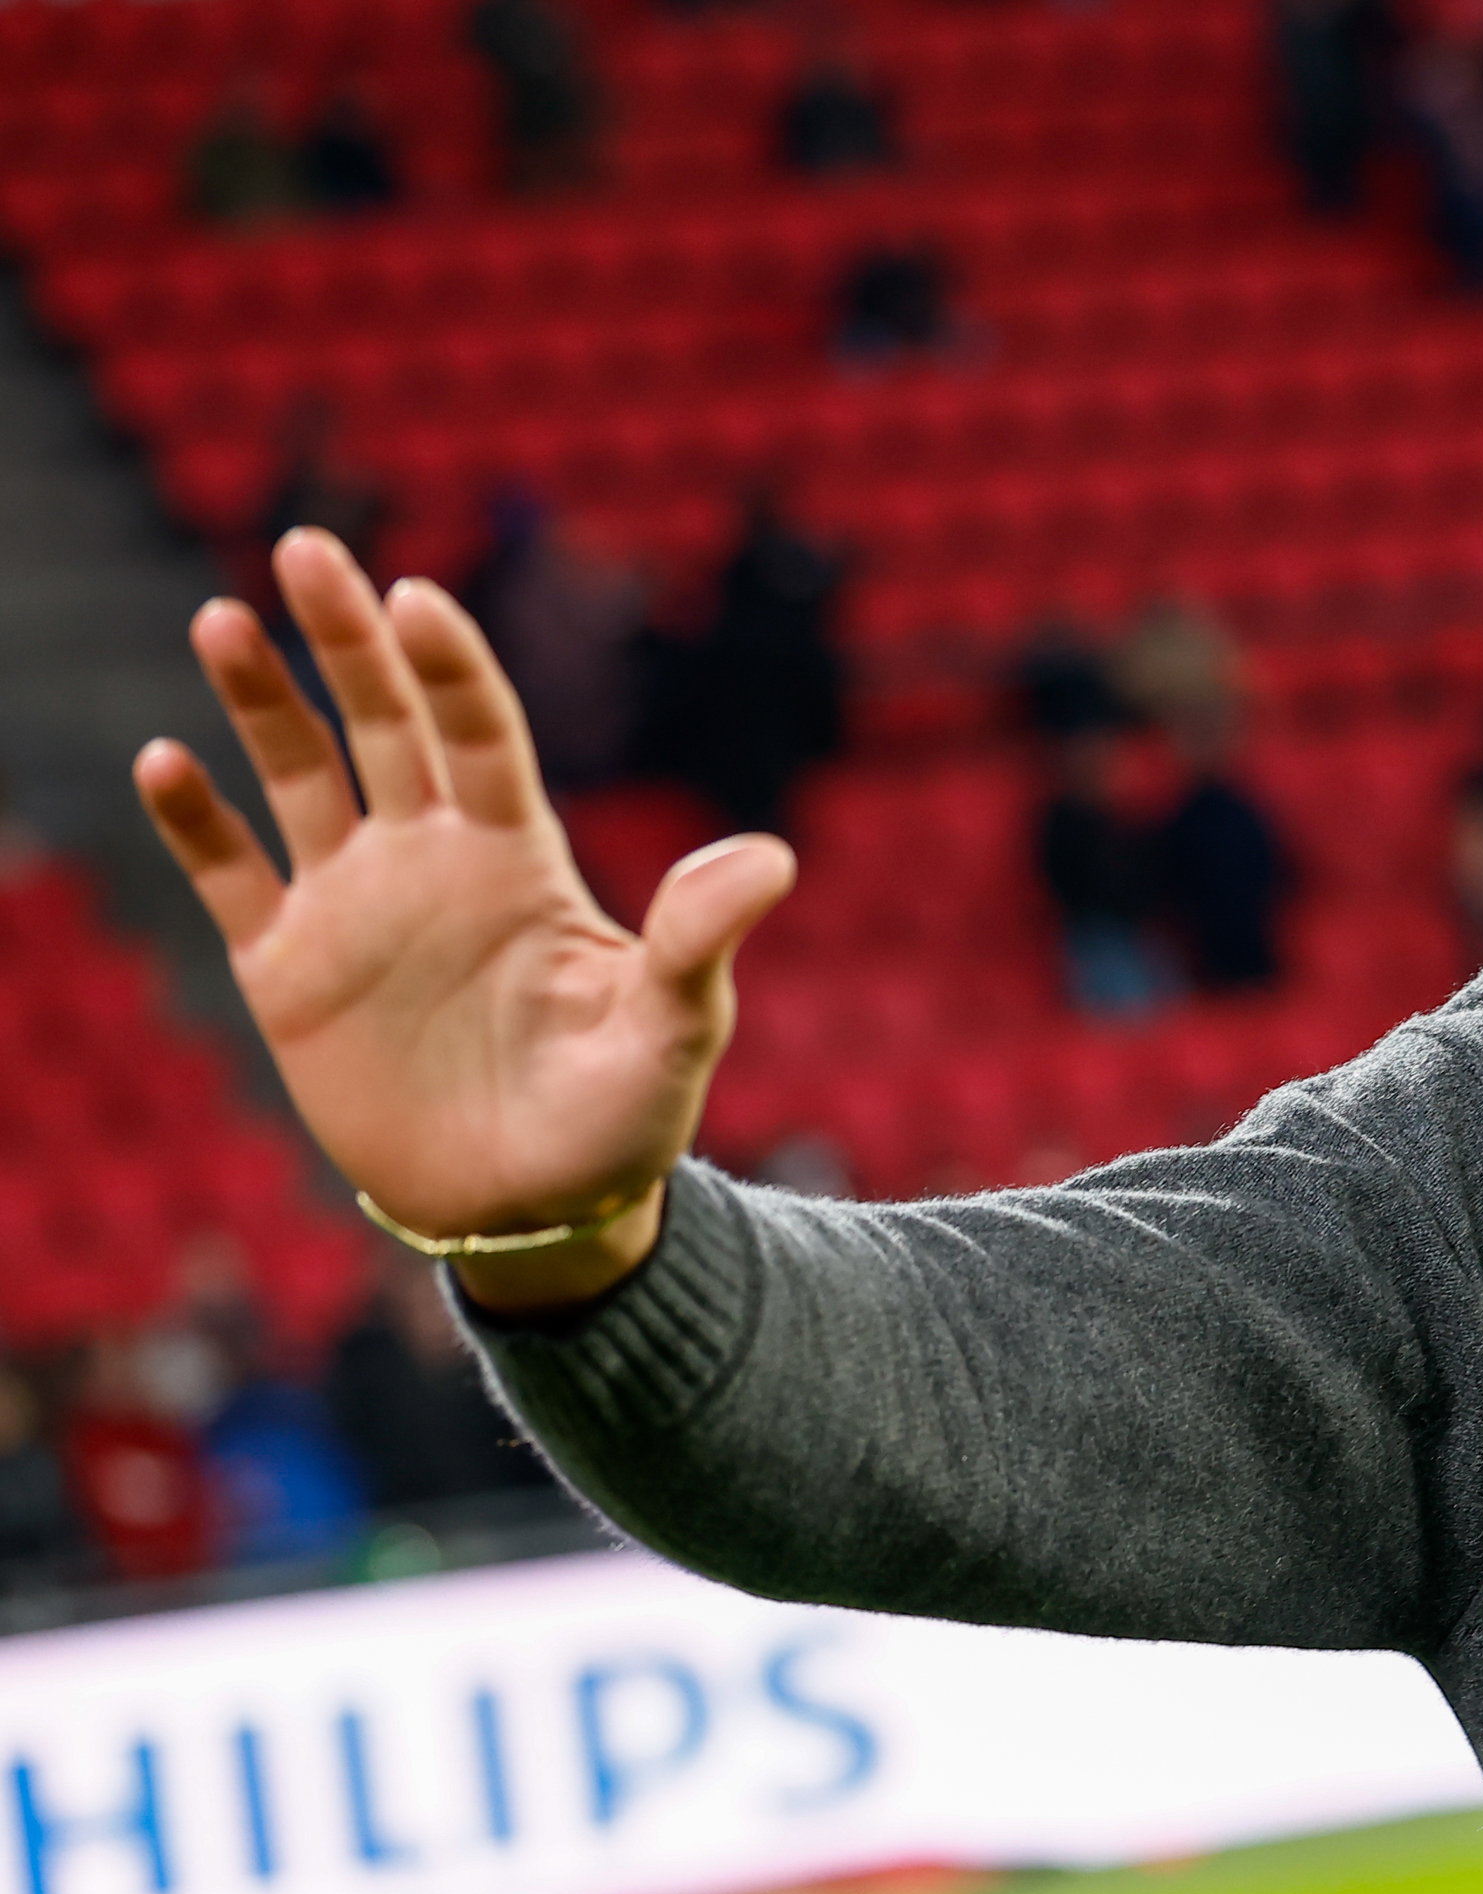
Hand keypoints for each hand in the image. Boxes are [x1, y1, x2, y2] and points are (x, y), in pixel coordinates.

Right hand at [133, 529, 795, 1310]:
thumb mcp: (675, 1027)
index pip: (480, 735)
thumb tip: (773, 857)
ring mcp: (356, 911)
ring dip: (260, 702)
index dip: (448, 667)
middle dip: (346, 638)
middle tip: (307, 548)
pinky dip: (197, 824)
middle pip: (381, 723)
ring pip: (298, 778)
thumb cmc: (624, 1117)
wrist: (542, 1211)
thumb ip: (700, 938)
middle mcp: (431, 862)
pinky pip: (232, 880)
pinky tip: (164, 761)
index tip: (415, 597)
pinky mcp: (289, 975)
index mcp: (520, 860)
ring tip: (221, 619)